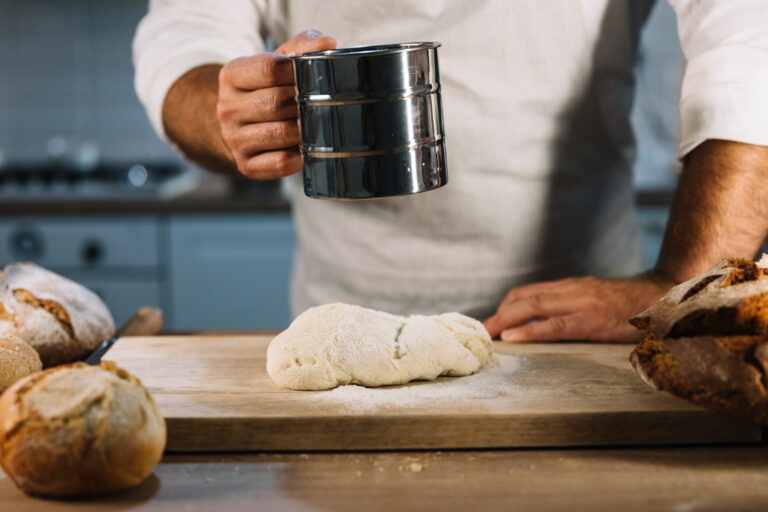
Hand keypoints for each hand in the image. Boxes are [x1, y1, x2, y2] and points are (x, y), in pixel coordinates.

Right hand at [217, 30, 335, 178]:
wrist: (241, 125)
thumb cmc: (267, 89)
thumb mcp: (278, 62)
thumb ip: (301, 47)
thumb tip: (326, 43)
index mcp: (231, 75)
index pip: (269, 69)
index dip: (298, 71)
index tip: (315, 74)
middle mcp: (227, 108)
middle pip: (276, 103)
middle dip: (304, 103)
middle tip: (322, 102)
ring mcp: (234, 139)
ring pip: (281, 133)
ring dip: (305, 129)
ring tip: (318, 124)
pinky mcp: (245, 165)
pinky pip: (280, 162)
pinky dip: (300, 156)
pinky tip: (308, 148)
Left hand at [483, 272, 675, 342]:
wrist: (666, 298)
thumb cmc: (632, 305)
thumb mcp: (598, 300)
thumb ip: (575, 307)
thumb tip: (549, 323)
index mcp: (572, 287)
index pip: (529, 293)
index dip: (507, 306)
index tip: (492, 321)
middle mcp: (572, 291)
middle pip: (525, 299)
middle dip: (500, 315)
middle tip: (481, 331)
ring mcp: (581, 304)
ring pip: (533, 308)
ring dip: (505, 321)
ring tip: (489, 334)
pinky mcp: (592, 321)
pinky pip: (555, 326)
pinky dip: (530, 332)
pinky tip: (513, 339)